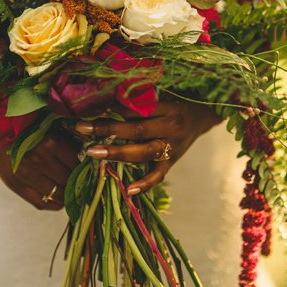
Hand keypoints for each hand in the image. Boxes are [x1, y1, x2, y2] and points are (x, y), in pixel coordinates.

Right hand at [0, 126, 79, 210]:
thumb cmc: (26, 125)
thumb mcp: (50, 128)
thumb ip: (68, 142)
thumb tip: (87, 158)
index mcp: (52, 143)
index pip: (76, 164)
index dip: (83, 169)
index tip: (87, 171)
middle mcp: (40, 160)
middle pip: (68, 180)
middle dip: (77, 182)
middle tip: (82, 184)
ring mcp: (27, 174)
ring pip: (57, 194)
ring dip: (67, 195)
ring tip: (72, 194)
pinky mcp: (15, 185)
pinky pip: (40, 203)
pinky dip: (53, 205)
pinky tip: (59, 203)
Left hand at [76, 100, 220, 194]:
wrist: (204, 118)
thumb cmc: (178, 104)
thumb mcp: (164, 96)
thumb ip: (142, 99)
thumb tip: (108, 97)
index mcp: (169, 108)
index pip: (139, 109)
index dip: (114, 108)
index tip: (91, 108)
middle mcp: (171, 128)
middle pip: (137, 129)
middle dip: (108, 129)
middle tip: (82, 128)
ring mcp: (172, 147)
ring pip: (143, 152)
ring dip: (117, 153)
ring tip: (93, 152)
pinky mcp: (172, 163)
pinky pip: (158, 176)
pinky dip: (144, 185)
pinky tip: (128, 190)